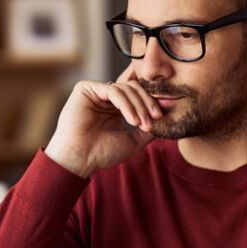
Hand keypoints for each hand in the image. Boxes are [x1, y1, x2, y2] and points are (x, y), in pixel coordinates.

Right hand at [44, 64, 159, 177]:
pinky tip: (131, 120)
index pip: (137, 94)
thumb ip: (147, 130)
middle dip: (147, 102)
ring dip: (138, 106)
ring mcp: (95, 91)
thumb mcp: (132, 141)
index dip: (150, 102)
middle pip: (133, 88)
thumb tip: (165, 120)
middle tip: (155, 118)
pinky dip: (125, 104)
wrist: (80, 160)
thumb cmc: (102, 153)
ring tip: (142, 124)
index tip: (160, 117)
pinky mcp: (85, 89)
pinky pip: (112, 90)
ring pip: (125, 88)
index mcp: (114, 107)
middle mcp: (104, 97)